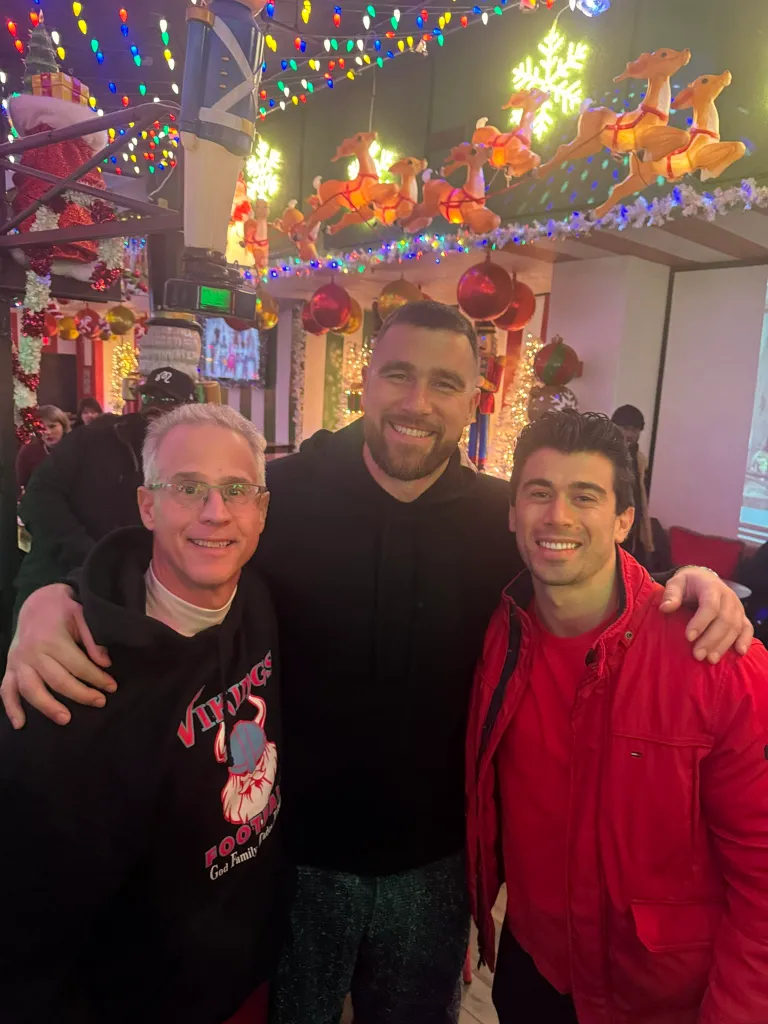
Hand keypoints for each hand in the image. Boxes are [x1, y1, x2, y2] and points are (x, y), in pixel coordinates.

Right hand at [1, 584, 115, 728]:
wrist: (36, 600)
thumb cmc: (63, 609)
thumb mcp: (81, 615)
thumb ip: (91, 639)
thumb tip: (105, 663)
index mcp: (52, 639)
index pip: (78, 665)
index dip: (97, 678)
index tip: (112, 687)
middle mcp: (32, 653)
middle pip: (57, 681)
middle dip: (81, 694)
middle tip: (100, 703)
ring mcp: (18, 661)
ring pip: (31, 690)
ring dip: (48, 707)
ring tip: (66, 719)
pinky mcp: (9, 667)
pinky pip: (6, 690)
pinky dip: (11, 708)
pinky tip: (20, 724)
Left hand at [659, 567, 753, 663]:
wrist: (704, 578)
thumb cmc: (688, 583)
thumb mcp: (677, 583)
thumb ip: (671, 594)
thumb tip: (665, 608)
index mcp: (711, 587)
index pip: (710, 605)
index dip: (700, 622)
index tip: (688, 637)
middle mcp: (728, 597)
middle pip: (724, 620)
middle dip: (711, 639)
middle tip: (697, 655)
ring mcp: (737, 607)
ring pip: (735, 627)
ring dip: (724, 645)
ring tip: (710, 659)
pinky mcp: (742, 616)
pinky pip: (748, 628)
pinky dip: (745, 640)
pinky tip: (739, 652)